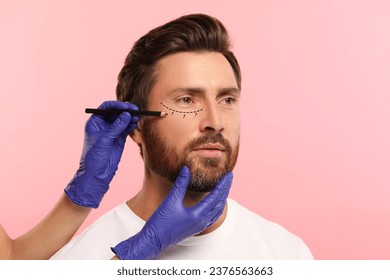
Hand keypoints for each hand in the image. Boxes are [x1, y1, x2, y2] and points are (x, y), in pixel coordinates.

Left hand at [65, 101, 138, 207]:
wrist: (96, 174)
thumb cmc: (94, 158)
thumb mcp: (104, 140)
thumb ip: (116, 127)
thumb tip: (126, 115)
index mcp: (95, 122)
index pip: (106, 108)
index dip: (117, 105)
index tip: (126, 106)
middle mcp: (103, 125)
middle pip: (116, 112)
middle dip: (125, 111)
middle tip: (135, 110)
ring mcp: (112, 131)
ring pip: (123, 120)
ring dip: (130, 118)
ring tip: (138, 117)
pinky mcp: (119, 138)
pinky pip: (126, 128)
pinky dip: (132, 125)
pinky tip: (136, 124)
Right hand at [111, 166, 232, 258]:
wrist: (153, 240)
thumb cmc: (161, 222)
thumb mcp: (171, 200)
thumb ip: (181, 184)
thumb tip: (186, 169)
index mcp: (199, 215)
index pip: (216, 196)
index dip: (223, 184)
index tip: (229, 174)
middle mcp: (202, 222)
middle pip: (220, 203)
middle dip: (225, 189)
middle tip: (229, 177)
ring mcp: (199, 226)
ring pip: (217, 211)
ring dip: (222, 199)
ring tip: (224, 188)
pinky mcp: (195, 229)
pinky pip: (211, 218)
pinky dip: (216, 208)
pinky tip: (213, 204)